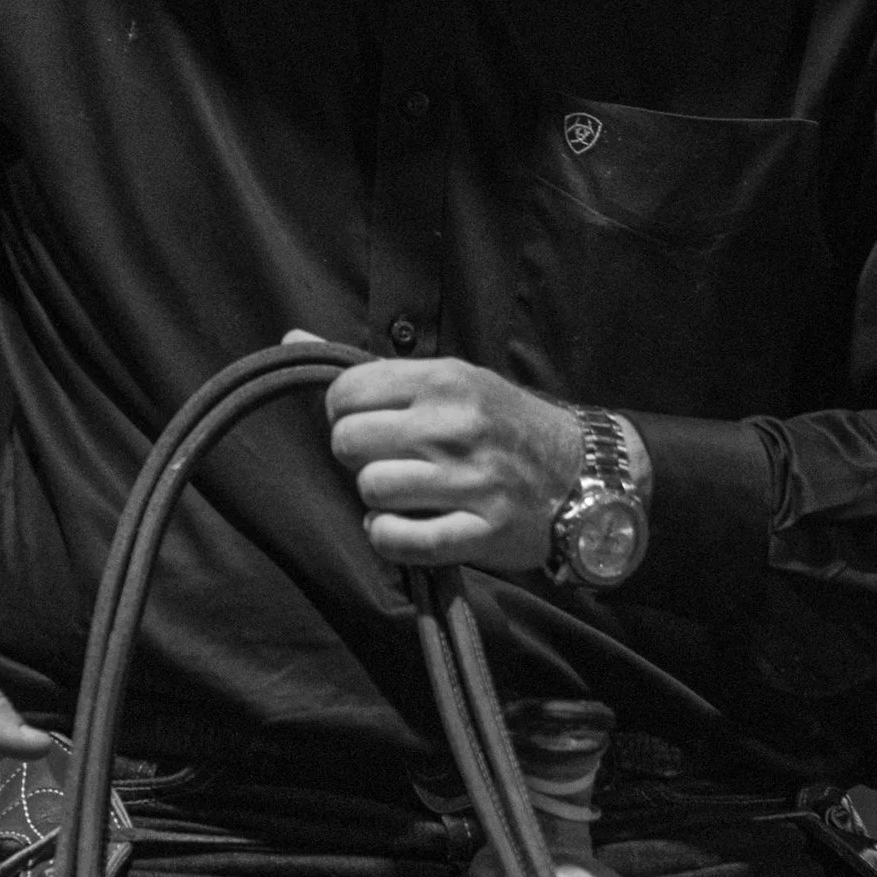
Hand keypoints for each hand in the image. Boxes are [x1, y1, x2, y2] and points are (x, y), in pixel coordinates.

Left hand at [321, 353, 584, 571]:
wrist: (584, 474)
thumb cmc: (505, 425)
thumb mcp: (451, 380)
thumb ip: (371, 369)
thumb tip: (292, 336)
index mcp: (446, 380)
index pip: (344, 394)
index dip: (345, 415)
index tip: (371, 425)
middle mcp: (455, 425)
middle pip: (348, 443)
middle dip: (358, 457)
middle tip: (390, 461)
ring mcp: (469, 480)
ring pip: (370, 491)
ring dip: (378, 500)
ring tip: (407, 495)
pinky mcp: (481, 531)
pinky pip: (399, 540)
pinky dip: (391, 539)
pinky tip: (407, 528)